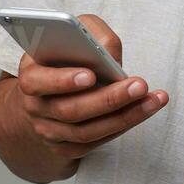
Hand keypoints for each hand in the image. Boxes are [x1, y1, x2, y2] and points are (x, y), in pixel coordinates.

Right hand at [14, 14, 168, 160]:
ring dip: (125, 116)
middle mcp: (35, 108)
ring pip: (87, 132)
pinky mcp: (66, 148)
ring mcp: (49, 132)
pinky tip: (144, 109)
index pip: (38, 82)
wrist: (45, 95)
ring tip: (153, 99)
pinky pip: (96, 142)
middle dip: (108, 99)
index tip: (90, 75)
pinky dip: (123, 126)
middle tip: (139, 84)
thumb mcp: (71, 36)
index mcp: (31, 76)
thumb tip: (110, 53)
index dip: (62, 80)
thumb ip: (90, 34)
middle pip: (71, 110)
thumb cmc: (63, 57)